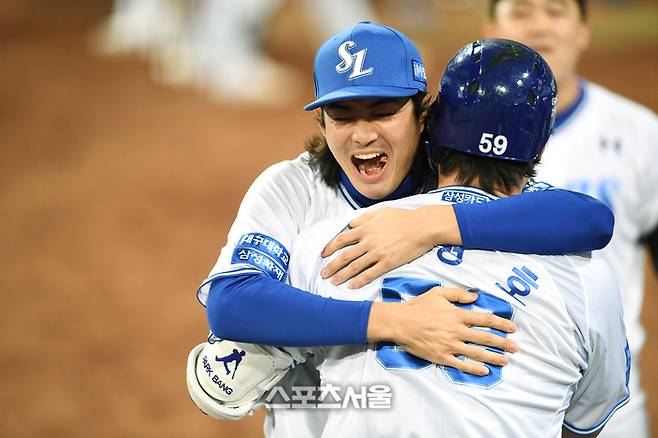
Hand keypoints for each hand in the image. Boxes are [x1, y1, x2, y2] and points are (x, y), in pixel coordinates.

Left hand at [321, 206, 458, 287]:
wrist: (422, 227)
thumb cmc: (403, 218)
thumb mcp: (380, 212)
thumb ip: (364, 218)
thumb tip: (350, 224)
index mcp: (366, 228)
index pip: (342, 239)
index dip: (330, 247)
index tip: (323, 254)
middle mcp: (368, 241)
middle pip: (345, 255)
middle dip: (332, 266)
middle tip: (323, 274)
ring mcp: (378, 253)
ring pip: (355, 266)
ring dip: (342, 275)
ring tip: (333, 282)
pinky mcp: (388, 262)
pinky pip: (370, 273)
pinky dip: (359, 280)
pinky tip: (351, 286)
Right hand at [368, 287, 517, 375]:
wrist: (400, 323)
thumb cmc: (418, 306)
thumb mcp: (437, 293)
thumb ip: (458, 294)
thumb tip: (475, 297)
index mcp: (457, 315)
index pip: (484, 319)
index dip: (500, 323)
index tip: (512, 328)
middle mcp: (456, 331)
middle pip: (485, 338)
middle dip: (503, 343)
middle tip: (516, 347)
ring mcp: (449, 345)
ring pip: (476, 353)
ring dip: (493, 357)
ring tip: (505, 360)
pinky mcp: (441, 357)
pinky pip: (461, 365)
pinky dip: (474, 368)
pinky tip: (485, 371)